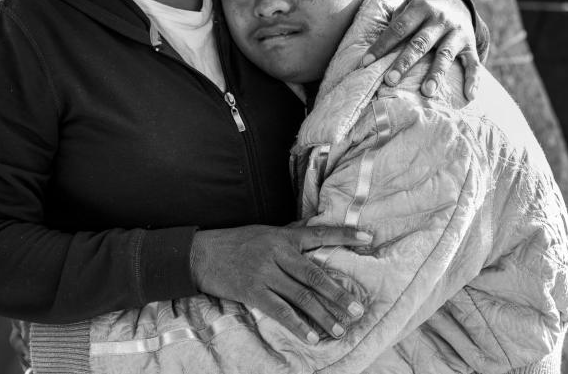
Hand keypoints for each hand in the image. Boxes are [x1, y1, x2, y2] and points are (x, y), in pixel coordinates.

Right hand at [189, 225, 371, 343]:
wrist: (199, 253)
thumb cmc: (234, 242)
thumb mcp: (263, 232)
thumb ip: (288, 235)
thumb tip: (314, 230)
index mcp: (282, 236)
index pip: (319, 233)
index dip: (344, 235)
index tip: (368, 237)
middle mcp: (276, 253)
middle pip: (314, 274)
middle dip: (338, 293)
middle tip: (357, 308)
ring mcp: (264, 273)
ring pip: (300, 296)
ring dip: (323, 315)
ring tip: (340, 329)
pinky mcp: (252, 291)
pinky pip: (280, 311)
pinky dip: (297, 325)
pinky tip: (311, 337)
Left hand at [361, 0, 480, 99]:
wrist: (456, 1)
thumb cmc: (423, 9)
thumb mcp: (410, 5)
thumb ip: (396, 22)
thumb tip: (378, 47)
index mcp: (420, 8)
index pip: (398, 29)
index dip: (381, 46)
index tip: (366, 62)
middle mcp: (440, 20)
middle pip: (420, 43)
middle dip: (404, 63)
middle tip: (390, 81)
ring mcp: (457, 32)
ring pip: (445, 55)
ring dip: (435, 74)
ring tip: (426, 92)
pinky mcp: (470, 44)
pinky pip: (474, 63)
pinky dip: (474, 79)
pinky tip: (470, 95)